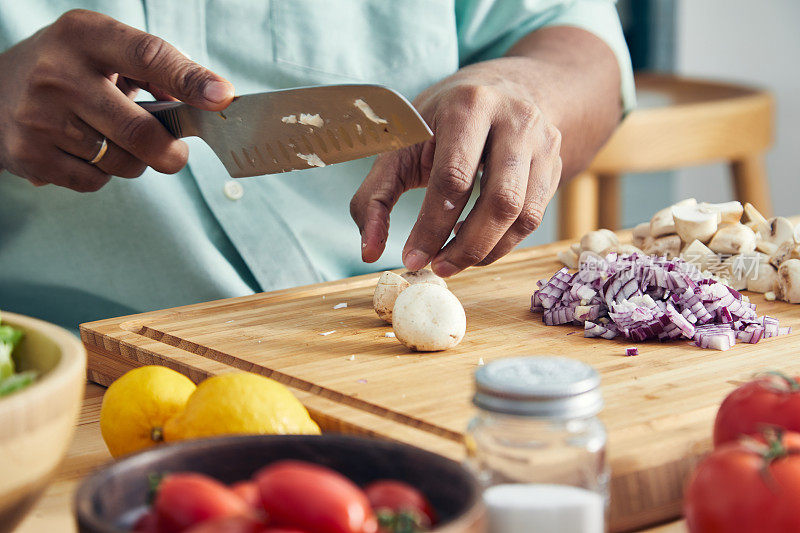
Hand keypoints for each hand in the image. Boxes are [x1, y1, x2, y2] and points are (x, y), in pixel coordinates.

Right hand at [0, 9, 233, 191]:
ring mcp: (39, 117)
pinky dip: (103, 174)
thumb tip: (209, 98)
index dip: (189, 79)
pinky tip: (85, 152)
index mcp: (84, 36)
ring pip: (122, 162)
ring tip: (114, 140)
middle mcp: (57, 73)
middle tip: (176, 154)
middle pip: (140, 130)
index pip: (148, 55)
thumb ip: (154, 68)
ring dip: (134, 161)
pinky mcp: (29, 155)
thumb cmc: (69, 69)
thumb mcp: (103, 49)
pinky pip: (95, 181)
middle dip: (170, 152)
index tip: (222, 98)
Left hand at [350, 61, 561, 276]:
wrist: (505, 88)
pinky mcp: (556, 164)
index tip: (411, 258)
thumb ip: (375, 196)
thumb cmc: (442, 121)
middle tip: (438, 268)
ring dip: (487, 250)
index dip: (431, 226)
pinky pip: (535, 217)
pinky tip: (478, 242)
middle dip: (466, 247)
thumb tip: (368, 252)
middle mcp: (514, 119)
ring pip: (524, 215)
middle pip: (499, 201)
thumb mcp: (402, 144)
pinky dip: (505, 242)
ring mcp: (543, 142)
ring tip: (455, 259)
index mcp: (469, 105)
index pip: (454, 178)